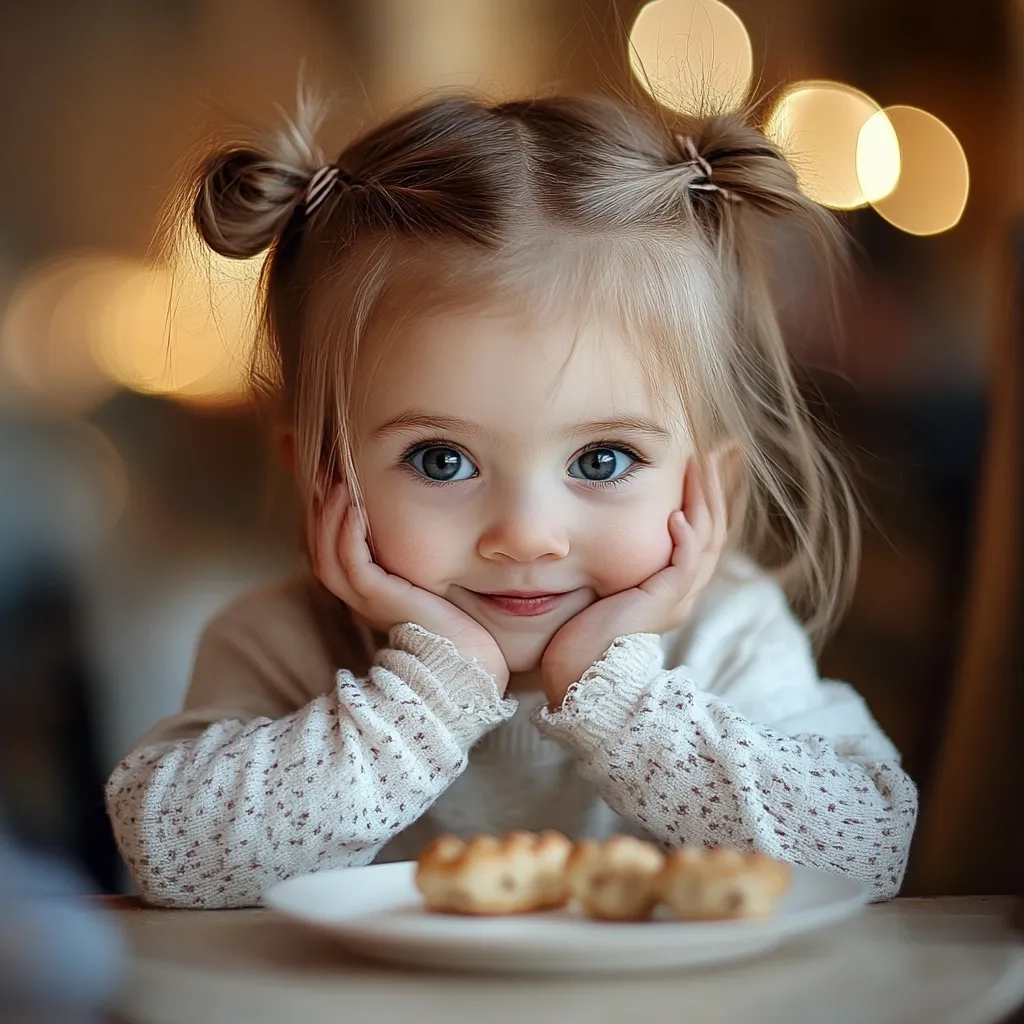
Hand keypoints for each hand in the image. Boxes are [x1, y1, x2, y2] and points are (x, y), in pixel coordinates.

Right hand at [311, 484, 508, 690]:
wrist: (469, 665)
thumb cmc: (460, 627)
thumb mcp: (433, 586)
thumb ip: (419, 564)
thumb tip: (426, 528)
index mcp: (370, 597)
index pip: (332, 555)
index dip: (327, 522)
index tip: (335, 486)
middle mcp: (361, 600)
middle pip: (320, 553)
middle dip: (320, 513)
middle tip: (327, 476)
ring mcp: (368, 601)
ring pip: (328, 557)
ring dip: (329, 518)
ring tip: (337, 485)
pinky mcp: (380, 600)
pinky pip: (353, 564)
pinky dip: (349, 535)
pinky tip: (355, 510)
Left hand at [540, 456, 727, 705]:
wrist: (578, 675)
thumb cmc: (579, 634)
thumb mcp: (602, 584)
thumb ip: (613, 560)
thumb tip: (597, 528)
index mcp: (673, 586)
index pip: (701, 530)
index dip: (705, 494)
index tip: (704, 458)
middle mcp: (683, 592)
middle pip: (713, 529)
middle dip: (714, 487)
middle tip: (717, 450)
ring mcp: (676, 599)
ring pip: (705, 541)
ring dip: (702, 502)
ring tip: (700, 466)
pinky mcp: (663, 604)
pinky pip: (683, 566)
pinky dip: (683, 538)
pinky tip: (676, 515)